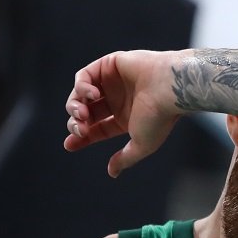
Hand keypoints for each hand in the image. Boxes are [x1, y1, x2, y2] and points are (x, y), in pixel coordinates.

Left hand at [63, 50, 187, 176]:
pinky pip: (84, 76)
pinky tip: (92, 95)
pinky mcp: (109, 64)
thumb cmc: (160, 117)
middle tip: (80, 129)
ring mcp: (112, 82)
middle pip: (85, 113)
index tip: (69, 145)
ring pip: (80, 95)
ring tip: (83, 113)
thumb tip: (112, 173)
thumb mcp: (141, 144)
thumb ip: (125, 158)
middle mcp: (117, 100)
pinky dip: (81, 86)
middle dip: (76, 123)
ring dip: (75, 106)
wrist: (169, 89)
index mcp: (125, 118)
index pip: (96, 128)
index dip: (81, 137)